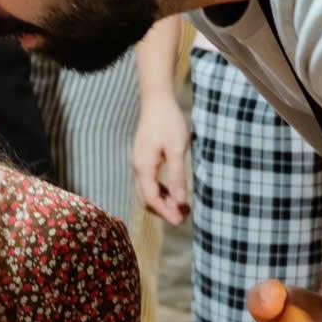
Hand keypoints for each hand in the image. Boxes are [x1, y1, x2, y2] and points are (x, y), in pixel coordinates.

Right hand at [132, 94, 191, 225]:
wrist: (157, 100)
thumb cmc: (168, 122)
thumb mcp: (177, 149)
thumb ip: (177, 176)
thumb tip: (180, 201)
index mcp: (143, 167)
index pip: (151, 198)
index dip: (165, 212)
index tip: (180, 221)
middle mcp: (137, 168)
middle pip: (146, 198)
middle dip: (164, 210)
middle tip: (183, 217)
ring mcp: (139, 163)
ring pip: (147, 190)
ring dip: (163, 201)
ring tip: (182, 206)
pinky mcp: (144, 158)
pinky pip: (149, 181)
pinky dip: (161, 190)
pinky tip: (175, 191)